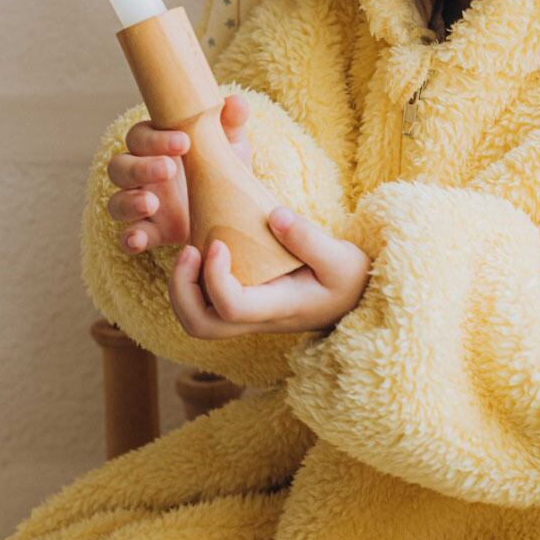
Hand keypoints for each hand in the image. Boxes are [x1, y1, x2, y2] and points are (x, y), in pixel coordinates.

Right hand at [106, 93, 252, 253]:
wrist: (233, 209)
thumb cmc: (223, 166)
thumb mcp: (231, 145)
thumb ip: (231, 123)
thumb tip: (235, 101)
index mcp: (156, 145)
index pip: (140, 136)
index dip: (156, 139)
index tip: (183, 142)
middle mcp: (141, 173)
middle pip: (120, 166)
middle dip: (141, 167)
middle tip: (169, 169)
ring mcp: (141, 204)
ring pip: (117, 201)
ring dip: (130, 201)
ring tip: (152, 204)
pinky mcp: (149, 232)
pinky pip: (127, 236)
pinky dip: (130, 238)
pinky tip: (138, 240)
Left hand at [167, 208, 370, 337]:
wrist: (358, 301)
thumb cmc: (350, 279)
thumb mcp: (341, 257)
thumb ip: (308, 238)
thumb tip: (274, 215)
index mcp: (279, 307)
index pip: (232, 308)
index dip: (214, 278)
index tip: (218, 243)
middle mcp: (257, 317)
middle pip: (200, 325)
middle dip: (181, 289)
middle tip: (189, 250)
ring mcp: (249, 314)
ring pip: (197, 319)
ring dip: (182, 287)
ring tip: (191, 249)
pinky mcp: (246, 303)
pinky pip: (206, 302)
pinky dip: (193, 281)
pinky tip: (205, 249)